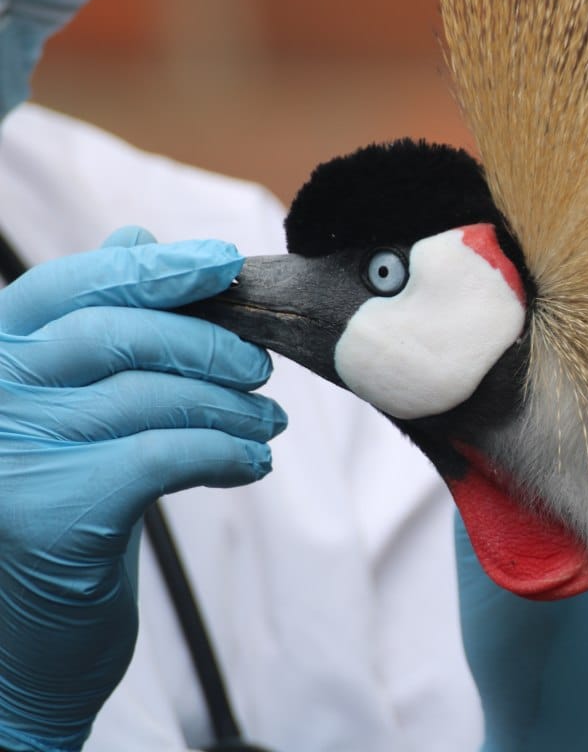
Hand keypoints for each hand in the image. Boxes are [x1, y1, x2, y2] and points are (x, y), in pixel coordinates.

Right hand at [0, 228, 286, 751]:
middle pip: (116, 334)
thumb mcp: (72, 412)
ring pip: (149, 397)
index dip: (156, 269)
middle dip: (208, 344)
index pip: (71, 285)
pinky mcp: (49, 513)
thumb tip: (139, 238)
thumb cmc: (60, 510)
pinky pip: (162, 455)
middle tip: (261, 371)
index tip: (229, 262)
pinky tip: (250, 464)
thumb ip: (99, 326)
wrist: (25, 643)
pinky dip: (224, 453)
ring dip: (230, 408)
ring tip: (267, 427)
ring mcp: (11, 455)